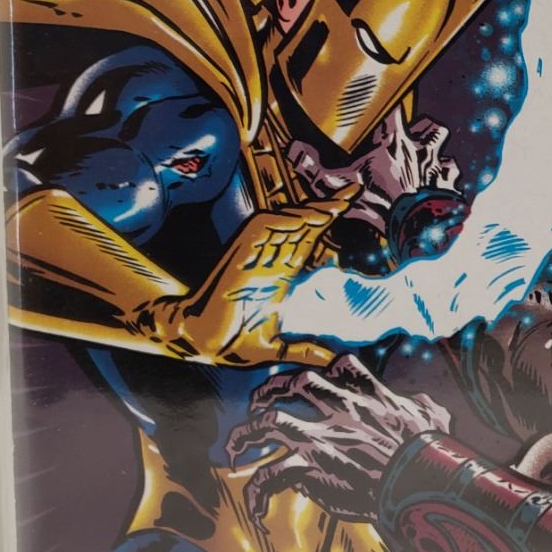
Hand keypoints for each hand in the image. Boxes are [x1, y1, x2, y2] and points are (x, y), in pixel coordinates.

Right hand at [135, 193, 356, 367]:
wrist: (198, 342)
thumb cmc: (231, 341)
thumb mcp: (274, 348)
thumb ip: (301, 350)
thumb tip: (330, 359)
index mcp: (279, 275)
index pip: (308, 240)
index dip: (328, 222)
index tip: (350, 205)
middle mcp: (269, 261)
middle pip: (301, 225)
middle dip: (326, 207)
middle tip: (352, 192)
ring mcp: (253, 257)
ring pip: (283, 223)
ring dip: (306, 213)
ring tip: (333, 207)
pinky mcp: (237, 258)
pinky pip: (259, 231)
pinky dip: (279, 223)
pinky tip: (299, 220)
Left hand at [227, 355, 450, 522]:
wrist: (420, 481)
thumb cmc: (431, 453)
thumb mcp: (433, 417)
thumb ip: (422, 404)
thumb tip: (421, 401)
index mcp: (370, 396)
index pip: (341, 367)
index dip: (325, 373)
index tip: (316, 384)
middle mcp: (341, 409)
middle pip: (296, 383)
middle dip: (272, 389)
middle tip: (258, 403)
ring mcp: (323, 436)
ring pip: (268, 422)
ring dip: (245, 434)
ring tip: (234, 448)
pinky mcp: (312, 466)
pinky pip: (270, 475)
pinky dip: (258, 490)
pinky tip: (257, 507)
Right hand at [290, 109, 458, 227]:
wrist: (412, 228)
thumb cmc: (377, 203)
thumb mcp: (335, 186)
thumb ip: (312, 166)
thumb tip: (295, 150)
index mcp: (393, 141)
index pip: (394, 106)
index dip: (390, 99)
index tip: (385, 96)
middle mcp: (419, 148)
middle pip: (428, 124)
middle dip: (421, 126)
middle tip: (410, 133)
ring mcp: (437, 165)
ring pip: (443, 144)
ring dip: (436, 148)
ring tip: (427, 154)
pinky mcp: (448, 184)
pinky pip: (453, 173)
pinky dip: (448, 176)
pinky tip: (440, 180)